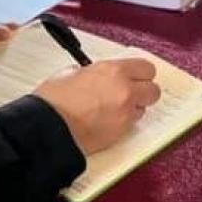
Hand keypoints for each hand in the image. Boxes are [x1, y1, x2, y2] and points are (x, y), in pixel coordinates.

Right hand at [34, 58, 160, 154]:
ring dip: (133, 108)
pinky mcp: (120, 134)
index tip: (135, 76)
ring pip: (143, 109)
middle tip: (130, 92)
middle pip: (153, 90)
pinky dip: (123, 123)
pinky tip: (107, 121)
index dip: (140, 73)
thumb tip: (93, 74)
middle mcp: (124, 90)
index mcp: (113, 70)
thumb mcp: (69, 74)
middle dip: (143, 91)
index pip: (146, 68)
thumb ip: (90, 72)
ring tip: (114, 109)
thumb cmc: (53, 102)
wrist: (48, 130)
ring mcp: (124, 113)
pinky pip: (131, 125)